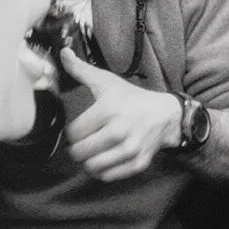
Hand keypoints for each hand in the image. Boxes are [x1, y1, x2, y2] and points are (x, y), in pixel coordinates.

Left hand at [60, 47, 181, 181]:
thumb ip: (81, 69)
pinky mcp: (138, 163)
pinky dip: (102, 171)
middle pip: (80, 152)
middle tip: (81, 143)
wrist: (165, 115)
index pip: (73, 133)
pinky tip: (103, 161)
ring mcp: (130, 149)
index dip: (71, 133)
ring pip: (93, 167)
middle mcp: (119, 132)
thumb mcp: (107, 81)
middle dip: (76, 149)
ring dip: (87, 162)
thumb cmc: (132, 98)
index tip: (76, 130)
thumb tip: (63, 52)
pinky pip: (109, 176)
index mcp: (108, 111)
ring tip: (91, 153)